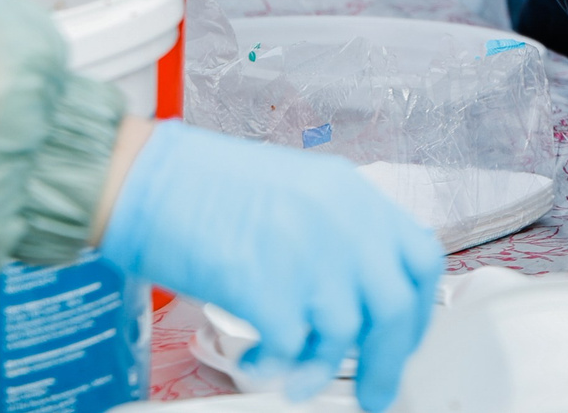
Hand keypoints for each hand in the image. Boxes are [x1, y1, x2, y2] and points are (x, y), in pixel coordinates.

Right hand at [97, 120, 442, 408]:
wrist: (147, 178)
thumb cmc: (206, 186)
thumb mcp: (296, 192)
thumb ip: (337, 234)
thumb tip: (357, 291)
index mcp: (351, 194)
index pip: (420, 258)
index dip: (418, 309)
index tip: (404, 337)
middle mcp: (339, 220)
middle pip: (396, 305)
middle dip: (390, 359)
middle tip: (376, 390)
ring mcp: (304, 251)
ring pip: (348, 332)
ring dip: (327, 368)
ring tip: (303, 378)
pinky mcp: (263, 283)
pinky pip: (293, 347)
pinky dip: (280, 365)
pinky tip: (261, 360)